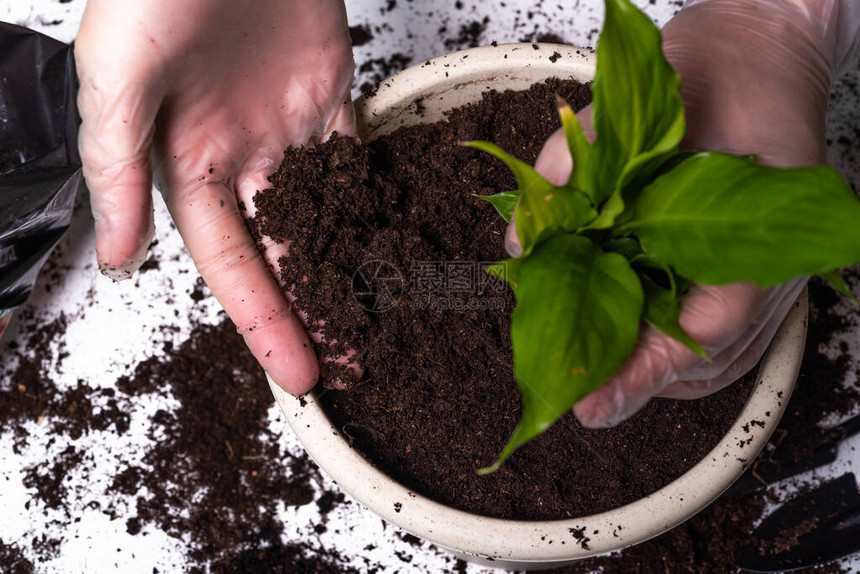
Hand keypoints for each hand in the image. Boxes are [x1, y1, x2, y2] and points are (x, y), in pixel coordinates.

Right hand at [75, 0, 355, 393]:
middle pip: (281, 254)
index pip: (230, 262)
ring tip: (379, 322)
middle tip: (349, 365)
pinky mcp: (326, 98)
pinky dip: (371, 205)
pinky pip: (353, 165)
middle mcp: (238, 156)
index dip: (262, 319)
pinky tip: (391, 245)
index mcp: (185, 162)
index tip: (295, 372)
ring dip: (347, 269)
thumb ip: (117, 166)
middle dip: (312, 311)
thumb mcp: (117, 76)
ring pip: (322, 219)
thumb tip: (117, 255)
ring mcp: (285, 130)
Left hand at [509, 0, 843, 426]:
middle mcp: (765, 273)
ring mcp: (763, 281)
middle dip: (628, 375)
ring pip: (704, 362)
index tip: (590, 406)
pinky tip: (619, 333)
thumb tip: (518, 236)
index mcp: (754, 234)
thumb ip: (573, 163)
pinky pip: (713, 345)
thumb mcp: (636, 104)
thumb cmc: (718, 75)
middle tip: (571, 388)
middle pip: (700, 363)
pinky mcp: (748, 279)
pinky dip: (662, 349)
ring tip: (587, 365)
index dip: (641, 373)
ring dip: (642, 367)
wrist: (759, 58)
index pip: (704, 331)